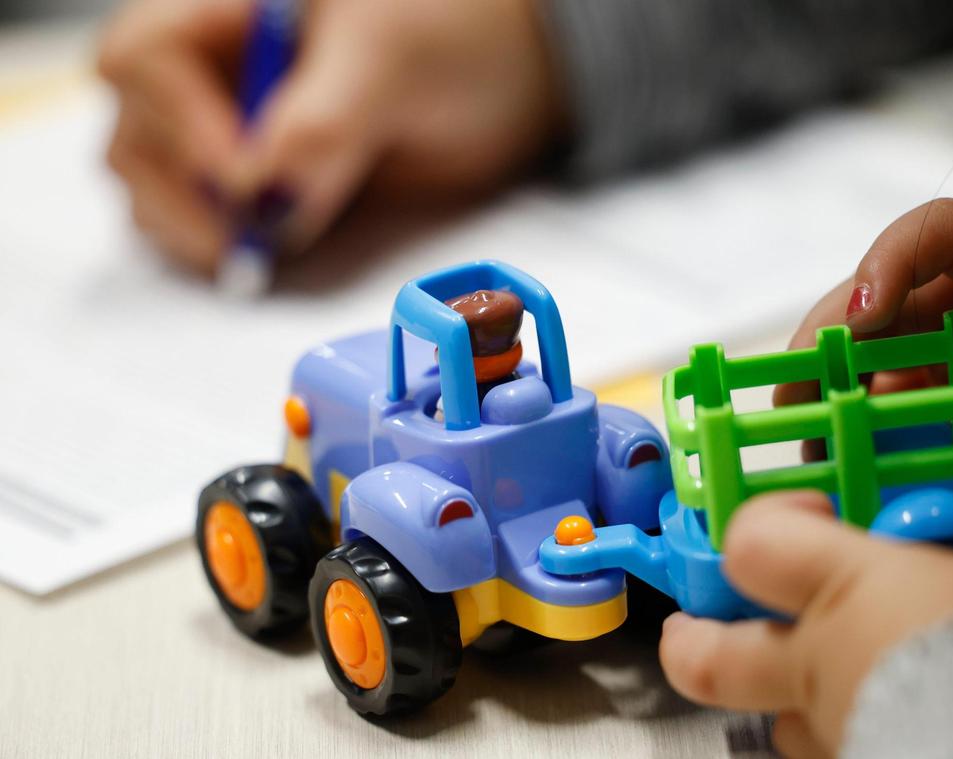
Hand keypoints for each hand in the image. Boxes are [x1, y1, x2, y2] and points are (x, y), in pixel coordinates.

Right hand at [97, 0, 564, 272]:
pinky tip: (258, 254)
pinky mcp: (255, 180)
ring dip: (187, 225)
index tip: (242, 181)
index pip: (150, 56)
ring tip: (251, 250)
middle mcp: (214, 62)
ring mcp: (227, 122)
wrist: (504, 79)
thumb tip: (261, 187)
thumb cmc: (455, 35)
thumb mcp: (393, 60)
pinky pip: (199, 215)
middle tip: (245, 235)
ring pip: (153, 179)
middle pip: (138, 124)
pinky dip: (213, 243)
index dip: (181, 123)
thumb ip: (325, 119)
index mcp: (231, 7)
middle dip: (182, 187)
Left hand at [659, 491, 952, 758]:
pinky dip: (846, 737)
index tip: (801, 514)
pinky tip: (880, 727)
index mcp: (845, 586)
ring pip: (772, 719)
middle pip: (708, 652)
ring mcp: (827, 723)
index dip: (763, 520)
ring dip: (786, 700)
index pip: (754, 539)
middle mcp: (817, 659)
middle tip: (689, 627)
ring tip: (812, 686)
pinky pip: (830, 753)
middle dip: (689, 639)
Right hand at [775, 199, 952, 496]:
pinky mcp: (928, 384)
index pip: (937, 232)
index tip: (861, 319)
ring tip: (812, 446)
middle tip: (790, 397)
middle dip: (824, 347)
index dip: (887, 264)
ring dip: (829, 398)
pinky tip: (845, 467)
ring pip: (862, 357)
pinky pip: (881, 405)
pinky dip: (859, 435)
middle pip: (873, 300)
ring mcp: (936, 339)